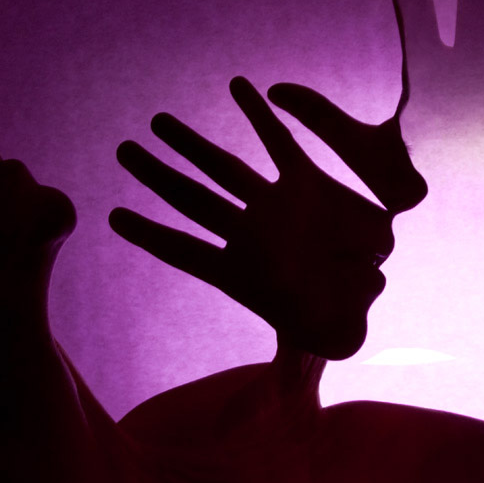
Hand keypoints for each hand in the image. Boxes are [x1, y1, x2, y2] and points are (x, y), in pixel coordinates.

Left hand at [110, 77, 392, 359]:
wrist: (370, 292)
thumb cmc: (334, 321)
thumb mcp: (304, 347)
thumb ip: (285, 372)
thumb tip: (276, 396)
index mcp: (240, 270)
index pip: (184, 251)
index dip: (150, 236)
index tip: (113, 218)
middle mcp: (250, 232)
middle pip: (192, 199)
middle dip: (157, 175)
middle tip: (122, 151)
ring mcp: (275, 205)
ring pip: (223, 168)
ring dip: (190, 145)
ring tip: (157, 122)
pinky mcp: (307, 183)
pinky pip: (280, 144)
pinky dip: (261, 117)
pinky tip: (241, 86)